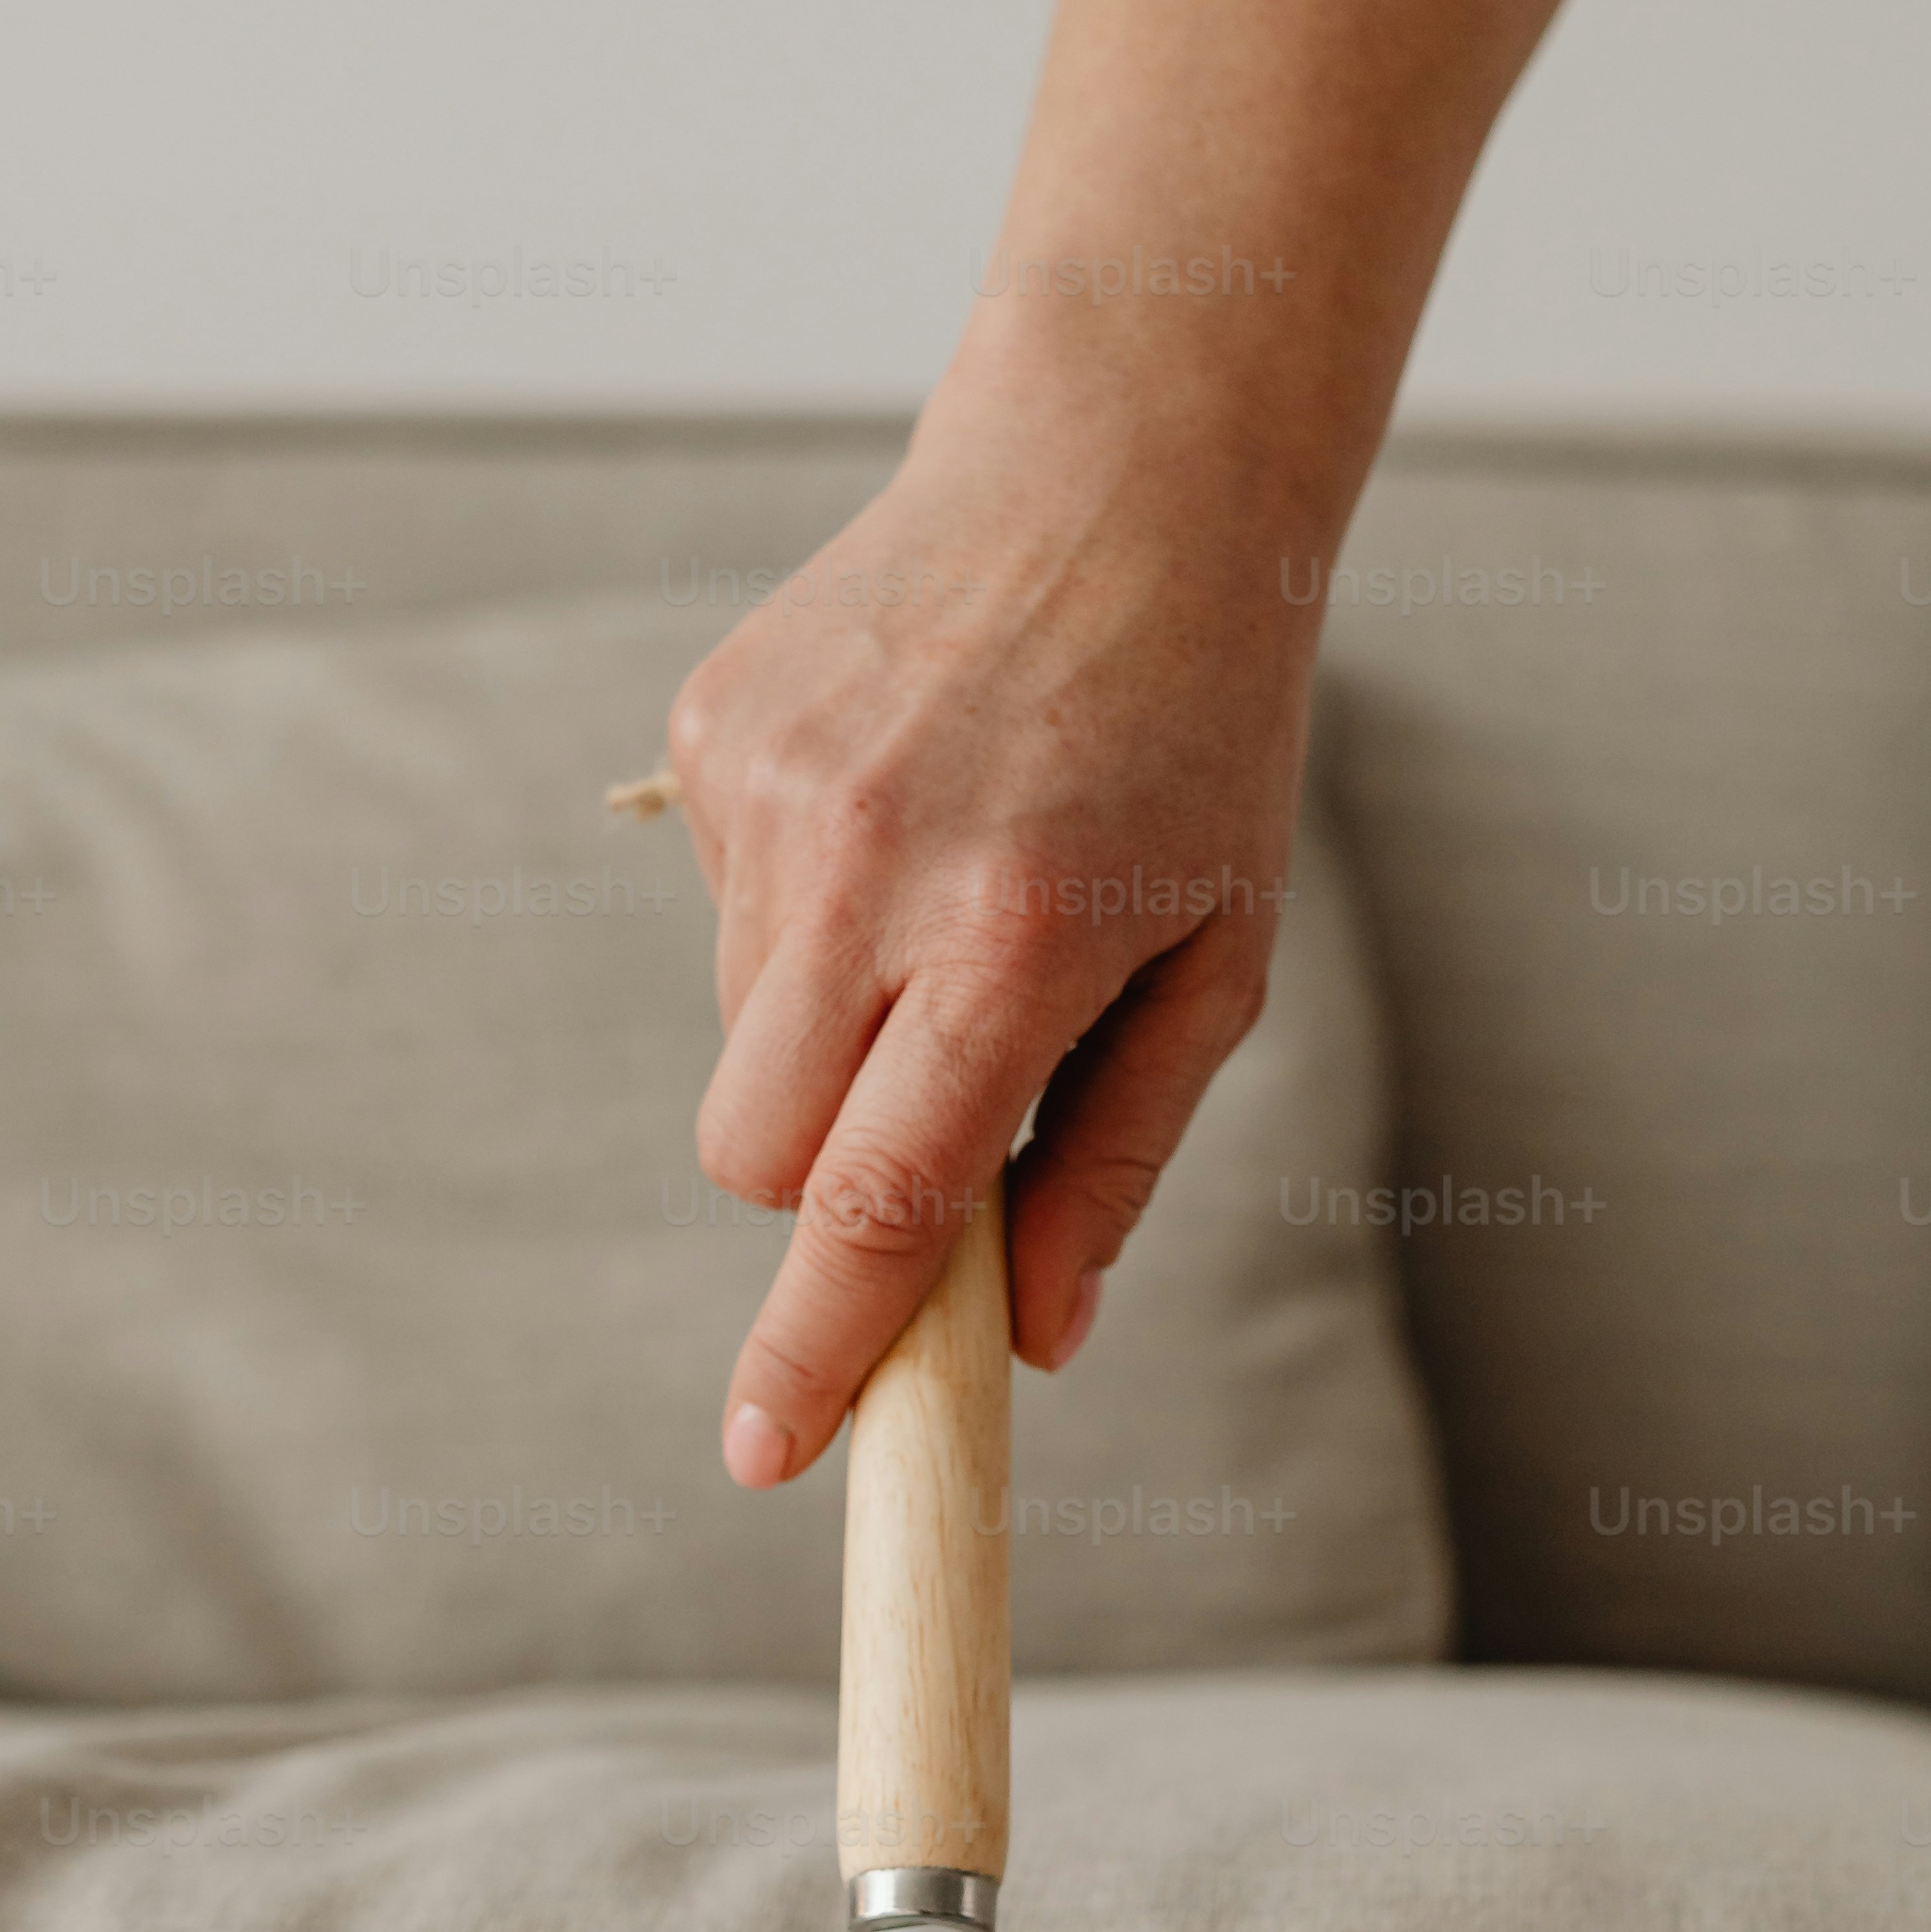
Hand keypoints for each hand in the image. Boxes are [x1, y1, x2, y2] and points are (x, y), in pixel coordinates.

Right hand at [668, 375, 1321, 1485]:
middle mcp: (872, 870)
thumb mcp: (1217, 963)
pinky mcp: (713, 732)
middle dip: (819, 1181)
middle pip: (756, 1157)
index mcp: (1011, 941)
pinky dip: (802, 910)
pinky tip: (898, 809)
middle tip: (933, 1089)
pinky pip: (723, 914)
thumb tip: (1041, 1343)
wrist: (1118, 476)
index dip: (817, 1347)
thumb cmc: (1195, 742)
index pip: (874, 1202)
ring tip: (944, 888)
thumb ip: (1116, 1159)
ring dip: (829, 1024)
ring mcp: (774, 795)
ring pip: (742, 1037)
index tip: (765, 1455)